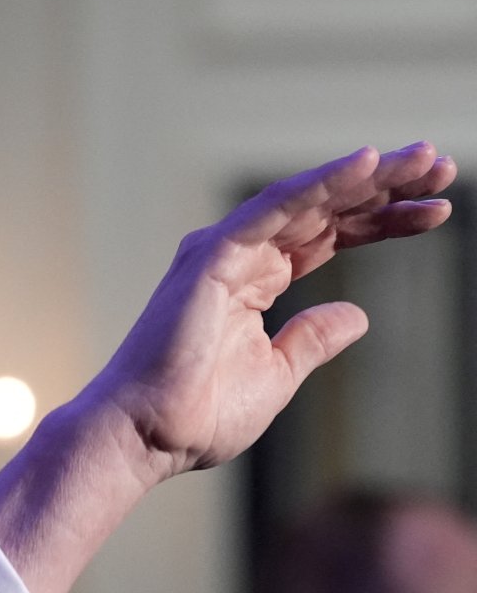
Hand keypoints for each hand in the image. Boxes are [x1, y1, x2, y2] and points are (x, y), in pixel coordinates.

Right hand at [92, 142, 454, 479]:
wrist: (149, 433)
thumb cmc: (199, 414)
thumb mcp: (278, 374)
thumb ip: (312, 339)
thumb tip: (357, 315)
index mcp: (253, 282)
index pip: (328, 238)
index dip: (382, 222)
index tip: (438, 212)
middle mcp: (239, 257)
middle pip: (324, 211)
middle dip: (385, 189)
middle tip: (443, 167)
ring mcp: (224, 252)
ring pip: (306, 200)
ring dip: (366, 177)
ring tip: (426, 160)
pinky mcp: (213, 256)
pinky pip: (276, 209)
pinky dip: (321, 184)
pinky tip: (366, 164)